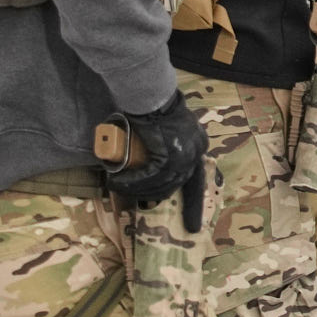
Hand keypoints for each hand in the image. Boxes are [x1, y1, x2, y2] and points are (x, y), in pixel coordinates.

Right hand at [104, 92, 209, 207]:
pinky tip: (118, 182)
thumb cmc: (154, 101)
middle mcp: (196, 150)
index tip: (193, 225)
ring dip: (139, 189)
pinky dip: (132, 182)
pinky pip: (150, 177)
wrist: (149, 90)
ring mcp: (184, 154)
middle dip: (160, 199)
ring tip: (120, 187)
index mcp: (198, 143)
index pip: (197, 178)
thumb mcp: (169, 123)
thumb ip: (168, 137)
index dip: (193, 203)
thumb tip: (151, 152)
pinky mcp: (168, 155)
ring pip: (162, 183)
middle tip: (142, 204)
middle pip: (179, 184)